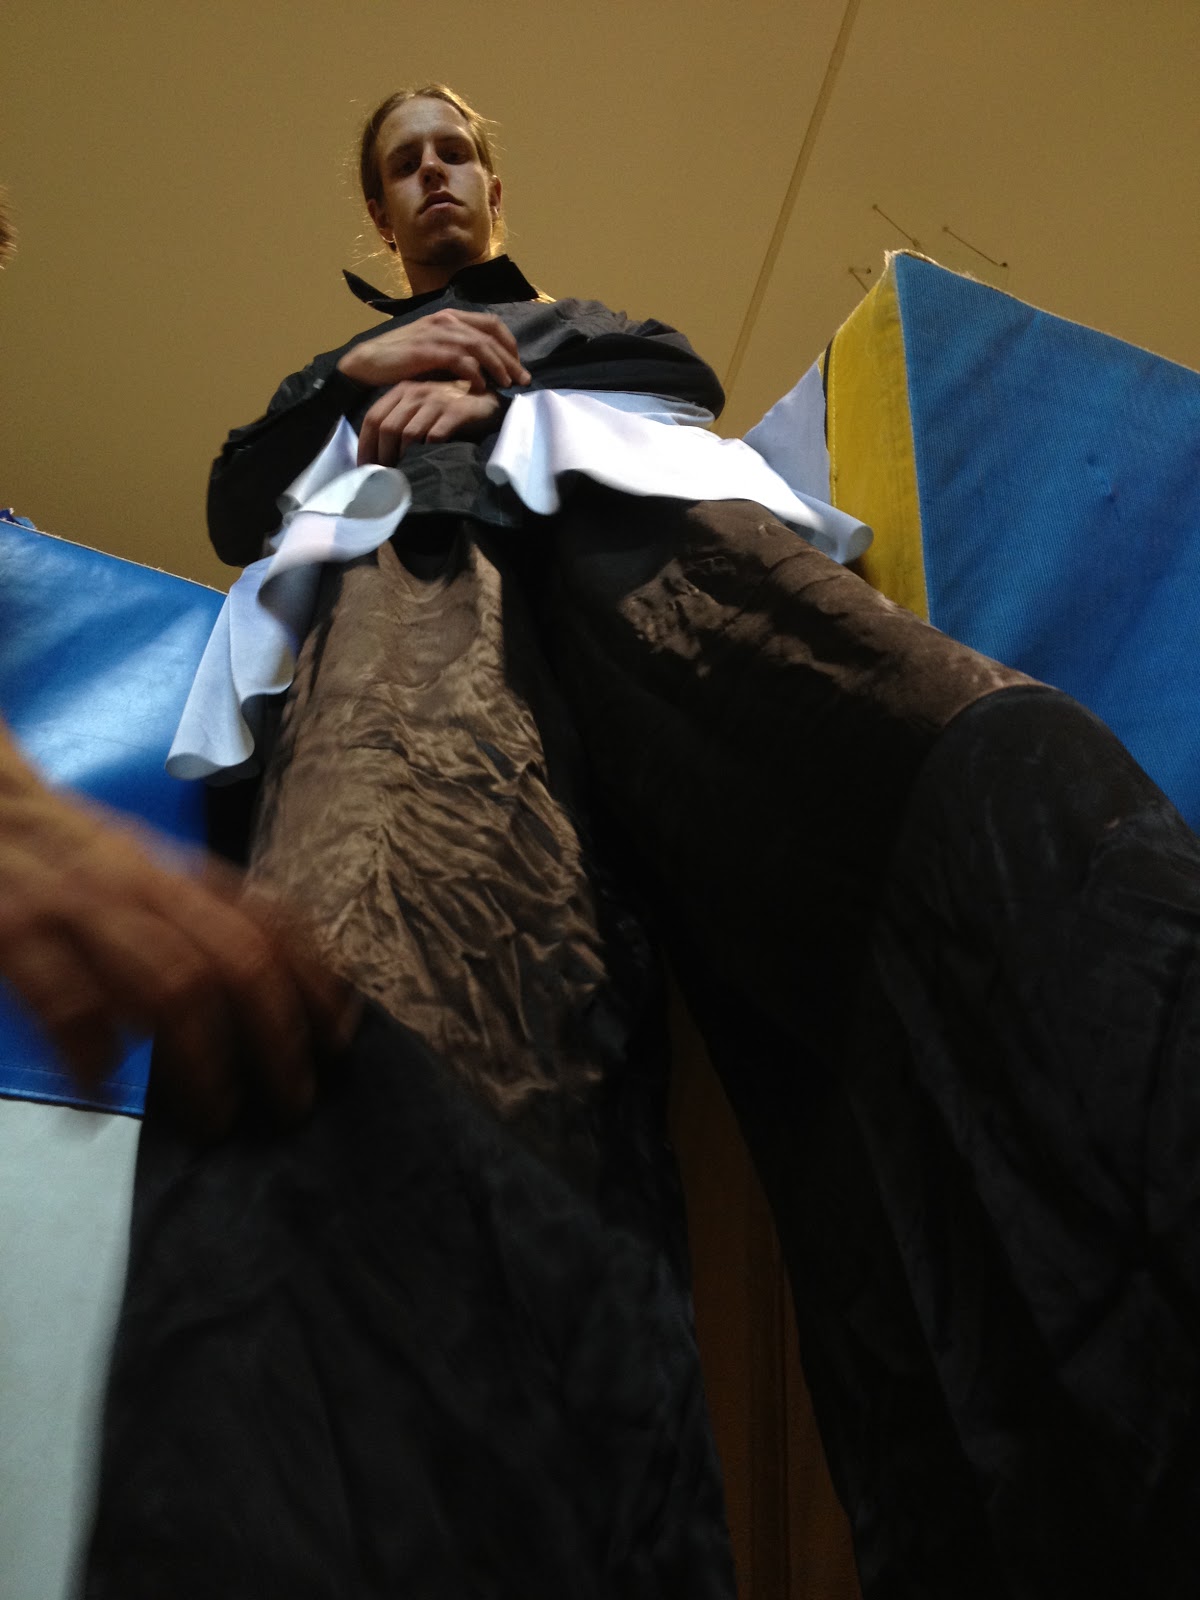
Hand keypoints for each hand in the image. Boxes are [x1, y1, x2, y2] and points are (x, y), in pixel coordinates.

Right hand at [0, 742, 357, 1137]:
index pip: (269, 918)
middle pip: (237, 957)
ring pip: (171, 981)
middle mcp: (137, 882)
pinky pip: (66, 999)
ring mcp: (77, 903)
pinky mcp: (12, 928)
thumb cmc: (53, 850)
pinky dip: (91, 1054)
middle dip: (277, 1034)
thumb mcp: (130, 866)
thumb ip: (184, 916)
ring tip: (215, 1118)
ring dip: (204, 1060)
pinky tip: (102, 1092)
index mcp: (170, 869)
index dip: (317, 978)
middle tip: (292, 1101)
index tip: (342, 1036)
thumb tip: (259, 993)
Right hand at [337, 308, 528, 393]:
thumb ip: (456, 352)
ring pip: (481, 347)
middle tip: (523, 380)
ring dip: (499, 367)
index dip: (509, 344)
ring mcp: (439, 333)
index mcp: (451, 317)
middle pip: (492, 335)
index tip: (518, 365)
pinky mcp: (429, 350)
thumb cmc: (401, 360)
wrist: (368, 362)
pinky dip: (476, 374)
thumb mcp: (433, 349)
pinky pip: (462, 360)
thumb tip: (482, 368)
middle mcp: (448, 320)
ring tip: (508, 385)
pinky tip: (481, 387)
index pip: (491, 324)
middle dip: (511, 359)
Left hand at [357, 380, 501, 465]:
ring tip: (401, 474)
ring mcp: (436, 401)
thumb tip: (379, 453)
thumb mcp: (421, 408)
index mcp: (402, 390)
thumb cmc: (450, 409)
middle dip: (382, 455)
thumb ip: (402, 420)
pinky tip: (425, 462)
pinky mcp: (455, 412)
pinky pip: (434, 436)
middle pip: (387, 427)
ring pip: (407, 433)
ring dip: (402, 457)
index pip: (373, 417)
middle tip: (383, 475)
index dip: (365, 445)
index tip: (365, 466)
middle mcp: (416, 392)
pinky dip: (426, 452)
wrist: (487, 402)